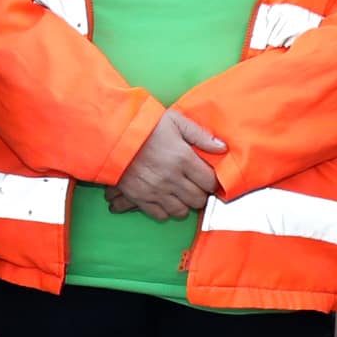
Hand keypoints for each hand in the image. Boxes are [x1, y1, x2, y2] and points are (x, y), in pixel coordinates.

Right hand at [112, 108, 227, 219]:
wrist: (113, 135)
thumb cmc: (145, 126)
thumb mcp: (176, 121)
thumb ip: (201, 135)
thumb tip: (222, 148)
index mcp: (183, 159)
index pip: (209, 182)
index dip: (212, 181)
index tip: (208, 177)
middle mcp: (172, 179)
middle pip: (198, 199)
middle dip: (200, 193)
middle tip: (195, 185)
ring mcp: (155, 191)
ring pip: (181, 211)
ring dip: (184, 204)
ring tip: (181, 193)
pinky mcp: (140, 198)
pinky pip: (160, 215)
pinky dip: (166, 210)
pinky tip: (166, 199)